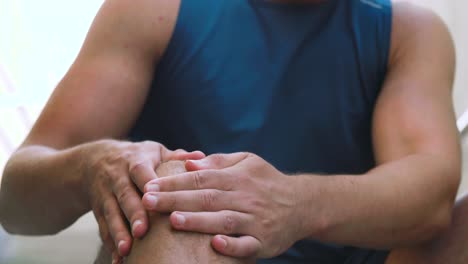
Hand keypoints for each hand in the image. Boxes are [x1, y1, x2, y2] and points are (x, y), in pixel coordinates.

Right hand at [80, 140, 204, 260]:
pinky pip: (102, 228)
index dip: (146, 183)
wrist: (95, 160)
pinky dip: (110, 244)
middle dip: (133, 214)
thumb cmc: (137, 157)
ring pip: (111, 214)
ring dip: (119, 233)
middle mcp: (118, 177)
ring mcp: (106, 194)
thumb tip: (201, 157)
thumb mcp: (154, 151)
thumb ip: (176, 157)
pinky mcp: (99, 210)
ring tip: (127, 250)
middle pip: (125, 196)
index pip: (141, 171)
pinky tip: (118, 260)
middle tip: (142, 232)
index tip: (153, 198)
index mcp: (135, 161)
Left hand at [142, 153, 303, 258]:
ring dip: (198, 221)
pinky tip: (214, 243)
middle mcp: (245, 197)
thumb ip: (218, 161)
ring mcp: (255, 220)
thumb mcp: (247, 162)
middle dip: (175, 199)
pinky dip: (231, 245)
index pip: (201, 178)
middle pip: (207, 198)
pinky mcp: (263, 241)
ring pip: (224, 220)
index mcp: (238, 177)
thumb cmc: (267, 181)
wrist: (302, 204)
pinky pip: (247, 245)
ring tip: (173, 220)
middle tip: (147, 202)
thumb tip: (189, 163)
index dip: (174, 181)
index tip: (150, 185)